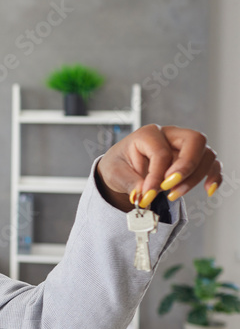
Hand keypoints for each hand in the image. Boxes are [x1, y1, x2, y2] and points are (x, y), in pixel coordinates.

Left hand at [96, 124, 222, 212]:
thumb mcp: (114, 174)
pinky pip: (212, 165)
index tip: (147, 194)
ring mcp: (184, 147)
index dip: (156, 175)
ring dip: (195, 177)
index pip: (161, 152)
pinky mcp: (193, 160)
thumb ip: (128, 183)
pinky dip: (214, 177)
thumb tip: (142, 193)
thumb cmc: (118, 167)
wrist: (122, 171)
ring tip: (173, 195)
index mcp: (148, 134)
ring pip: (206, 154)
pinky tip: (208, 190)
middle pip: (195, 141)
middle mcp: (170, 135)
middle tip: (169, 187)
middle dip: (186, 166)